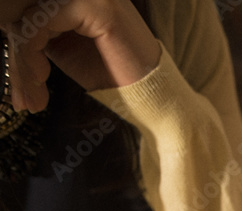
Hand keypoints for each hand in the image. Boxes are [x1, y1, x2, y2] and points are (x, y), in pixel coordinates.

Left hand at [4, 0, 160, 111]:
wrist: (152, 96)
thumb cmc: (114, 75)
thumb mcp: (63, 46)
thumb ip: (38, 31)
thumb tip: (5, 30)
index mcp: (77, 0)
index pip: (31, 9)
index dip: (17, 44)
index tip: (19, 81)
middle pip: (25, 12)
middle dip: (17, 57)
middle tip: (20, 94)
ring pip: (29, 20)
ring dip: (22, 62)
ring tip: (30, 94)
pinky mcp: (92, 7)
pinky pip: (40, 24)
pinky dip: (30, 54)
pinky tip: (40, 79)